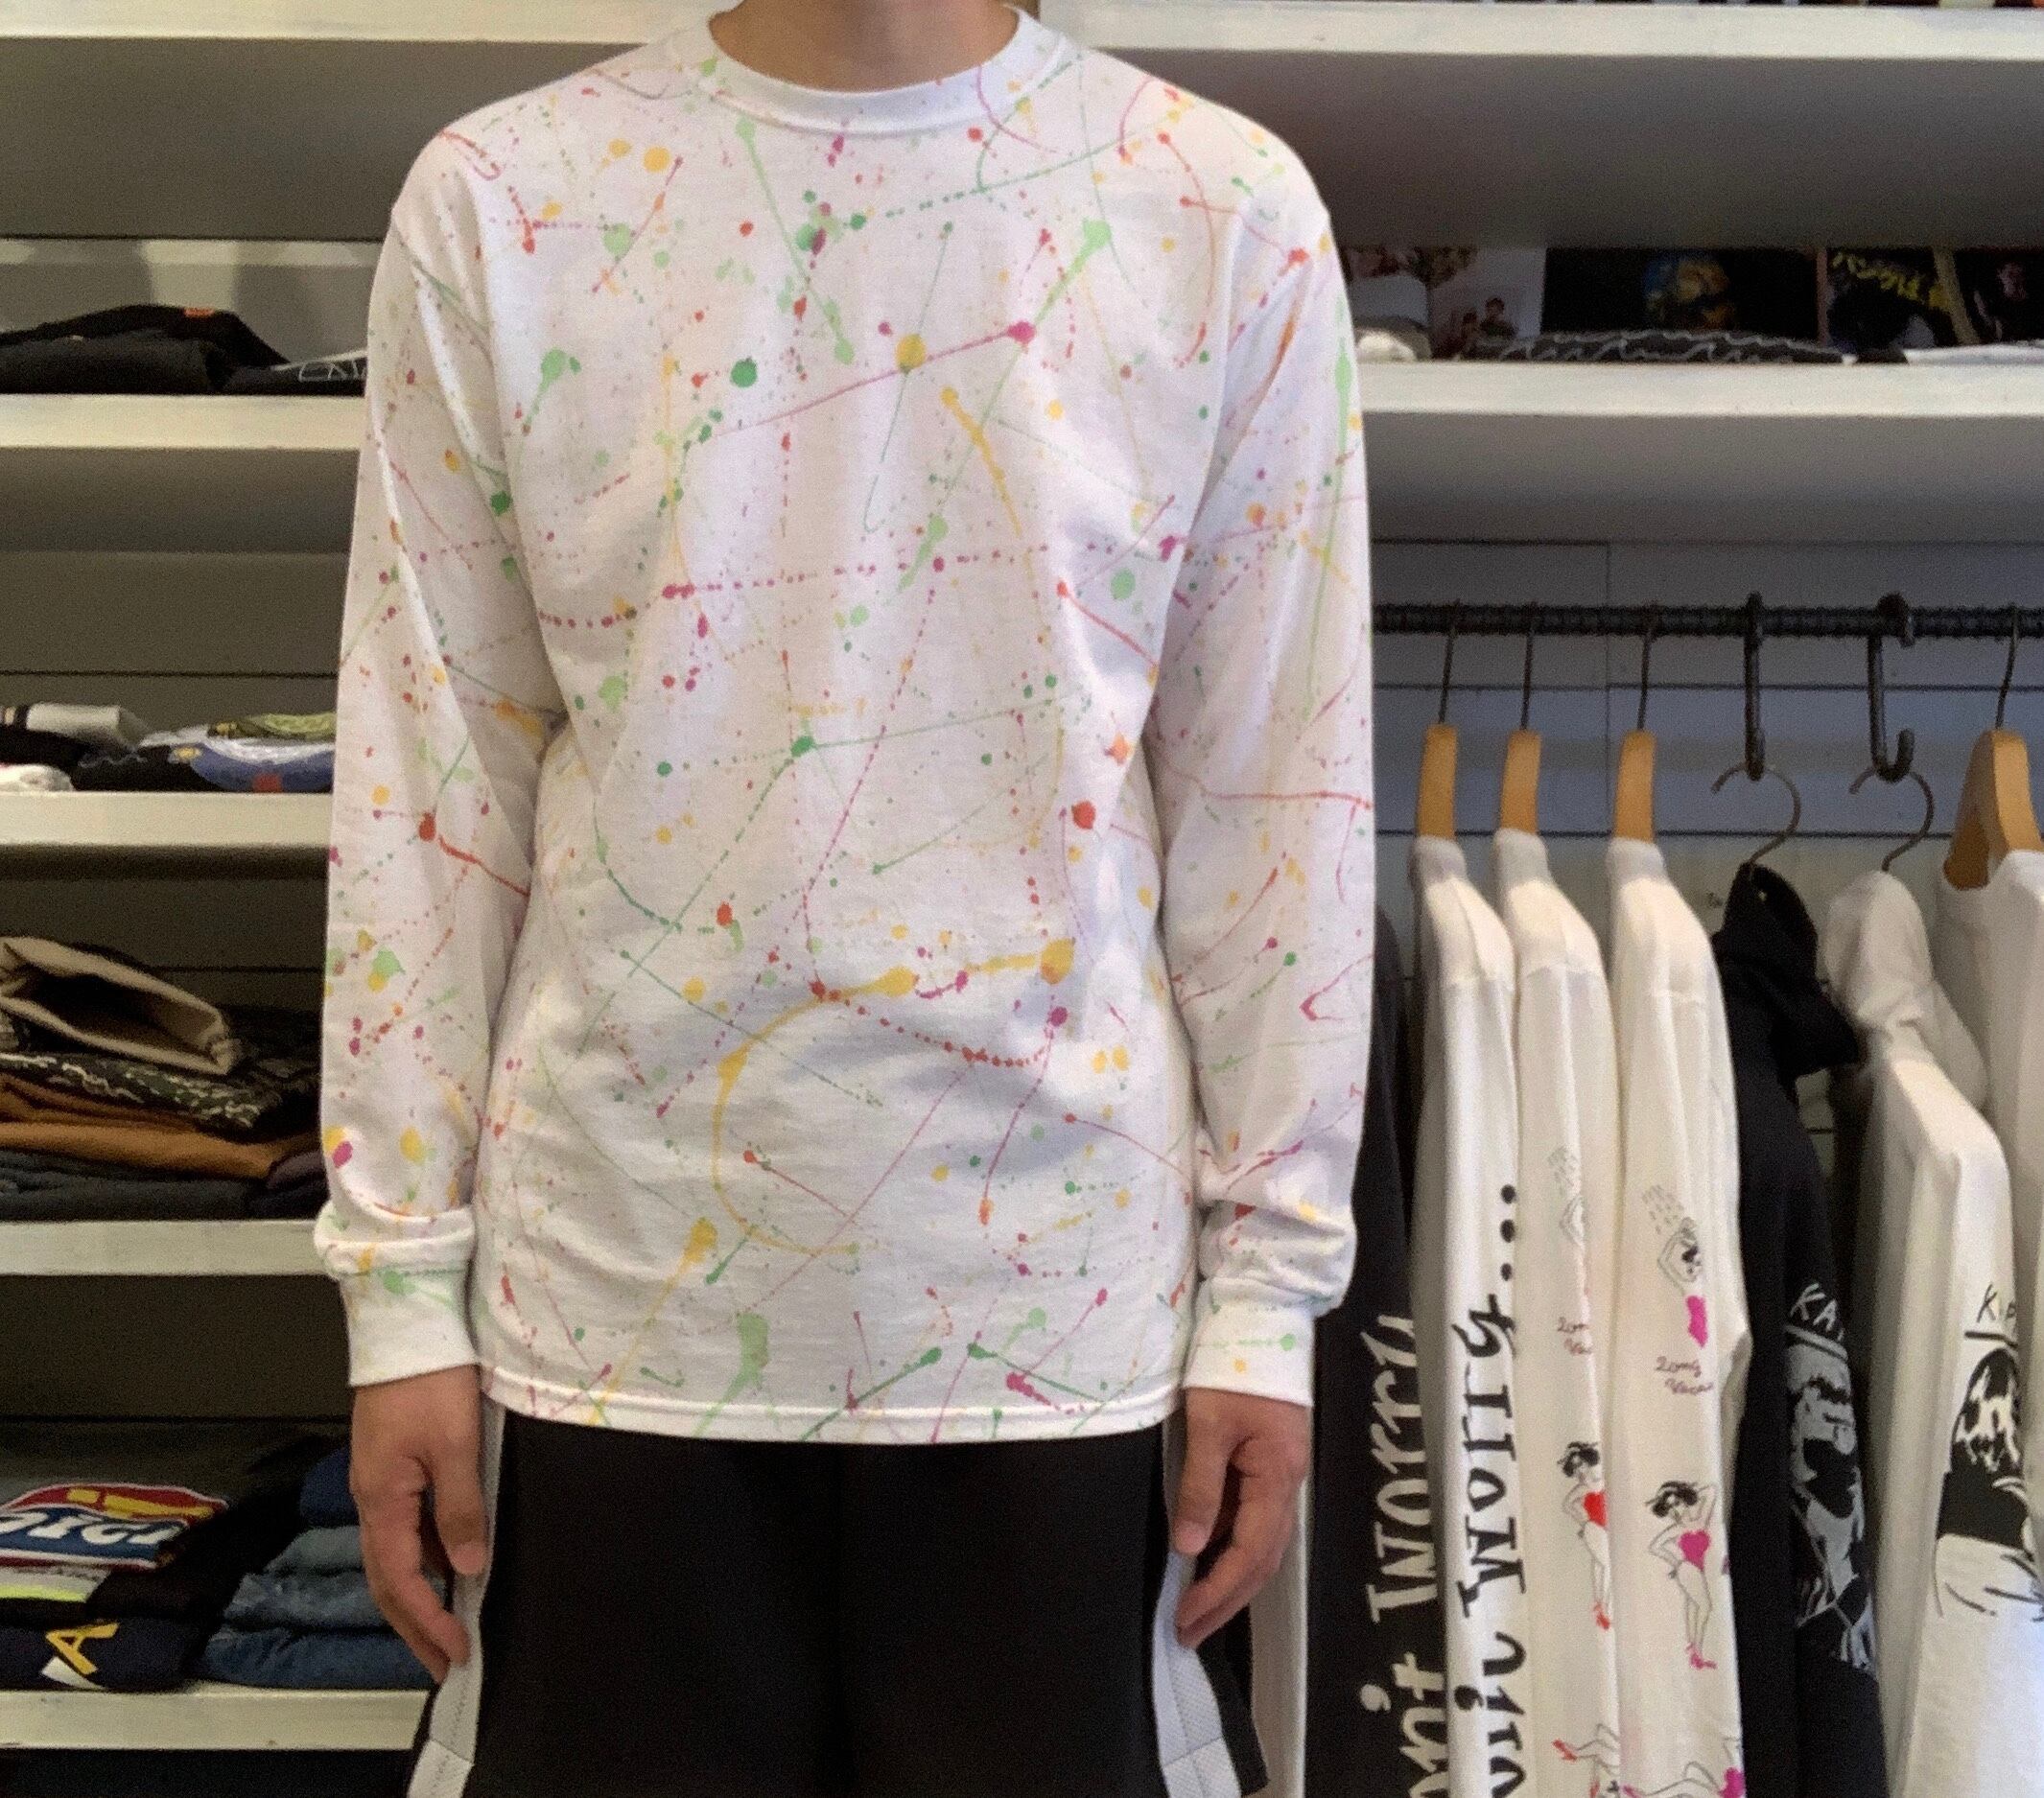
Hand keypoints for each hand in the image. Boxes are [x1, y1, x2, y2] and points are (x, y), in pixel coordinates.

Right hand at [351, 1365, 487, 1681]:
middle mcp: (373, 1499)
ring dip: (418, 1596)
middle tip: (446, 1662)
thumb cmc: (430, 1381)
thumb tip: (468, 1568)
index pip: (401, 1581)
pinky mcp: (393, 1467)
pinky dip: (424, 1558)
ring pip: (394, 1557)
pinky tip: (449, 1567)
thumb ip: (460, 1507)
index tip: (456, 1652)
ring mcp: (380, 1483)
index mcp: (382, 1500)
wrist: (406, 1326)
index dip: (428, 1621)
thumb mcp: (455, 1445)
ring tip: (448, 1627)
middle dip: (416, 1625)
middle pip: (388, 1580)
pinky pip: (405, 1528)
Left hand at [1171, 1386, 1309, 1648]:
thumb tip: (1190, 1547)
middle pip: (1263, 1559)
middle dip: (1226, 1600)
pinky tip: (1206, 1560)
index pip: (1249, 1552)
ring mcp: (1281, 1473)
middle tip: (1188, 1633)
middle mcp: (1287, 1482)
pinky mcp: (1270, 1462)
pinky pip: (1254, 1519)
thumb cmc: (1233, 1363)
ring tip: (1196, 1610)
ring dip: (1231, 1580)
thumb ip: (1202, 1486)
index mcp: (1276, 1476)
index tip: (1185, 1618)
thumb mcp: (1209, 1423)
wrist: (1263, 1315)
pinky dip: (1232, 1547)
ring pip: (1262, 1543)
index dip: (1217, 1590)